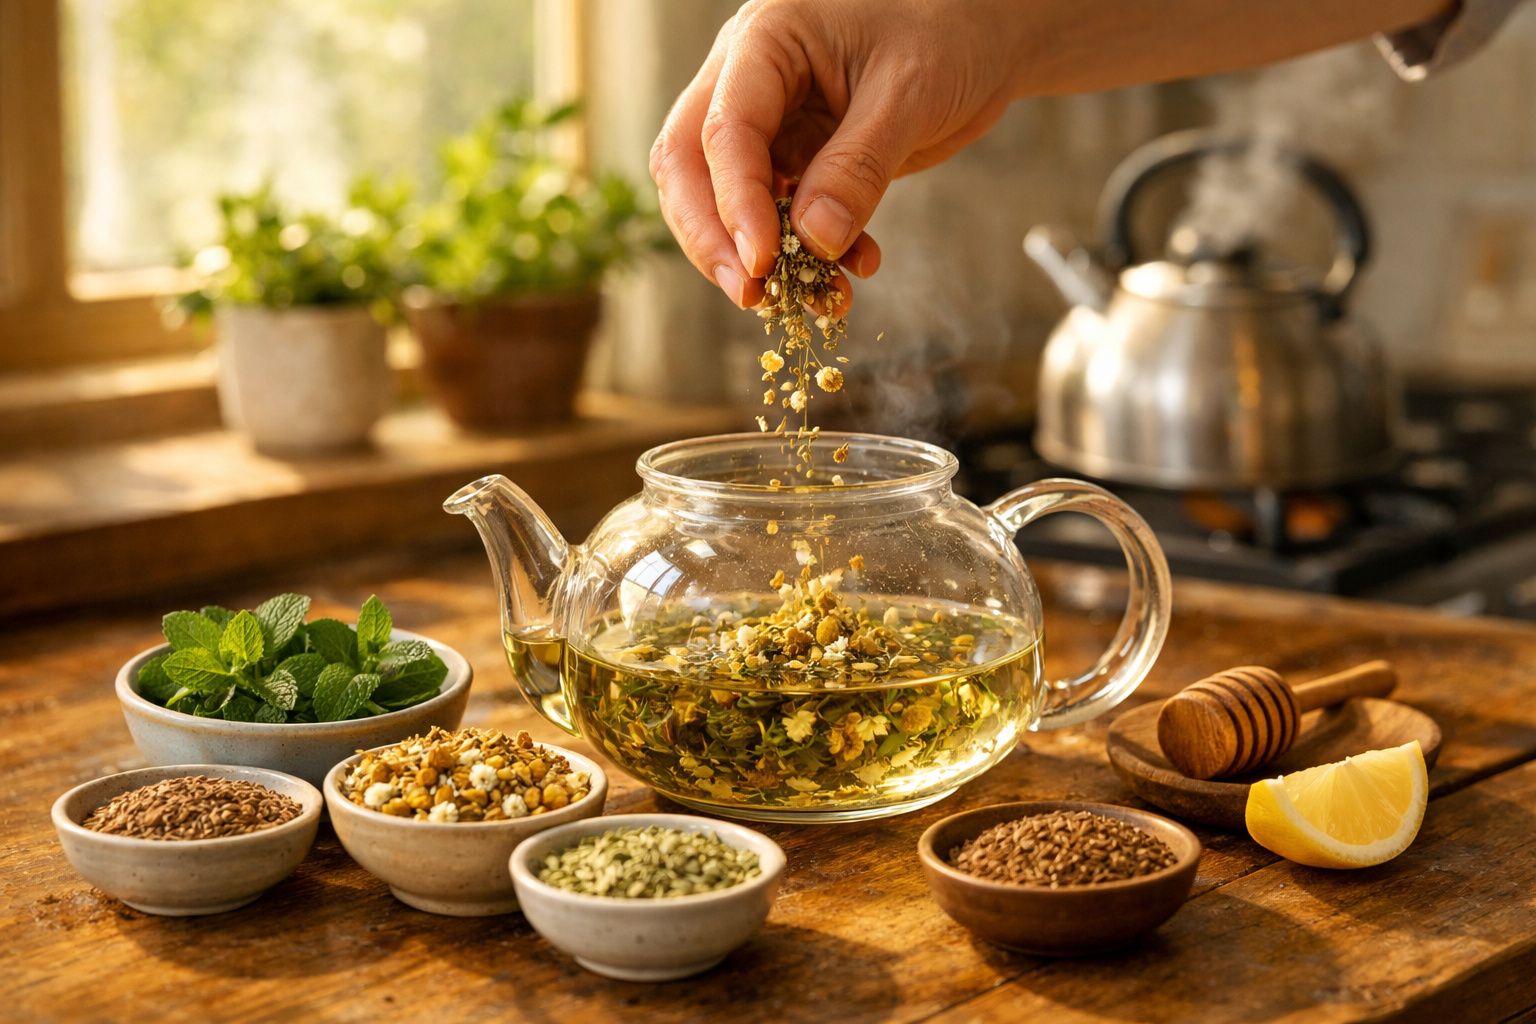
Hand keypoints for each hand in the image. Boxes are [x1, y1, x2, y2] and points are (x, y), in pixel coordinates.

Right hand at [650, 0, 1026, 308]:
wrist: (985, 34)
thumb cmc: (949, 31)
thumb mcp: (909, 93)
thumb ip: (858, 167)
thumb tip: (814, 240)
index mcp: (764, 40)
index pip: (724, 130)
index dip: (736, 202)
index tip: (760, 262)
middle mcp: (749, 79)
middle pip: (690, 166)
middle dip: (713, 236)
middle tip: (750, 295)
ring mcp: (770, 121)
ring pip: (729, 200)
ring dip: (762, 257)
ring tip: (814, 299)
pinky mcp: (799, 157)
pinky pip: (783, 216)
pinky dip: (808, 254)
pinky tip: (851, 272)